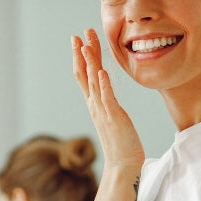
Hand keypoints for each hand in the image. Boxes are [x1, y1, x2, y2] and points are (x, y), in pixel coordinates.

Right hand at [72, 29, 144, 170]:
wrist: (122, 165)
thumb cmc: (121, 143)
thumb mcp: (112, 117)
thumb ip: (108, 103)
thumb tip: (108, 92)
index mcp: (95, 104)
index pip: (84, 76)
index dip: (81, 57)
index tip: (80, 39)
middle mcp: (95, 105)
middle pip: (85, 74)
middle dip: (81, 53)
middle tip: (78, 34)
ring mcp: (103, 111)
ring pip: (94, 82)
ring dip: (90, 63)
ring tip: (86, 45)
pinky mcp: (114, 118)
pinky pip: (108, 98)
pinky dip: (104, 85)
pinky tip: (103, 71)